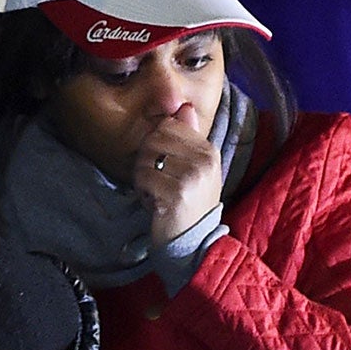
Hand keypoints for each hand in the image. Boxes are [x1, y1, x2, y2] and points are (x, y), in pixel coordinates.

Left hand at [135, 102, 222, 246]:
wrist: (195, 242)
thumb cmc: (190, 203)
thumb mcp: (196, 168)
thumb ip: (188, 136)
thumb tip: (185, 107)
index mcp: (209, 151)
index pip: (168, 126)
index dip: (156, 144)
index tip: (164, 166)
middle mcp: (204, 161)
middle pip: (153, 140)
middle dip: (146, 161)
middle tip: (157, 181)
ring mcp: (191, 177)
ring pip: (145, 159)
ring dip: (143, 178)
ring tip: (156, 192)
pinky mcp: (176, 194)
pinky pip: (143, 179)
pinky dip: (142, 192)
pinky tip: (154, 203)